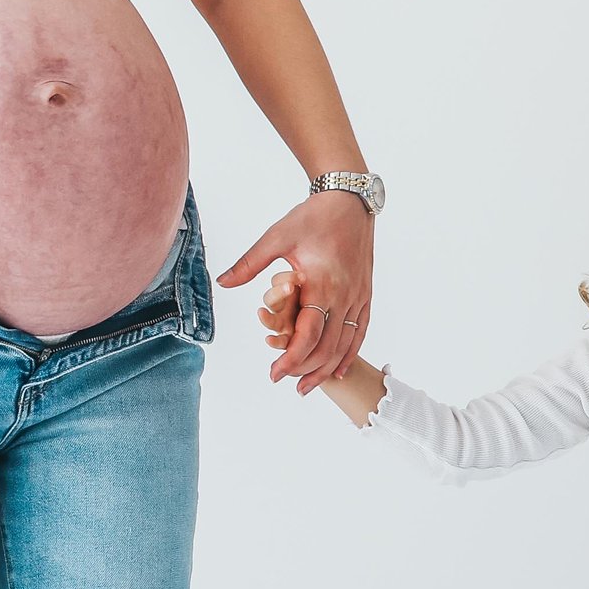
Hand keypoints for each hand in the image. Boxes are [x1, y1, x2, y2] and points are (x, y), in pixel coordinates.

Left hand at [219, 188, 373, 391]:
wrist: (349, 201)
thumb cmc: (313, 217)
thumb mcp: (276, 236)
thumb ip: (249, 264)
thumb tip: (223, 282)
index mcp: (321, 283)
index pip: (308, 335)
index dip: (291, 360)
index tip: (274, 375)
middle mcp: (343, 295)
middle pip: (327, 347)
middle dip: (305, 371)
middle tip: (285, 383)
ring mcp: (358, 296)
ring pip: (345, 344)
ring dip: (326, 369)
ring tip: (308, 386)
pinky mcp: (365, 294)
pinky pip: (360, 331)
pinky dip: (349, 353)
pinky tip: (338, 369)